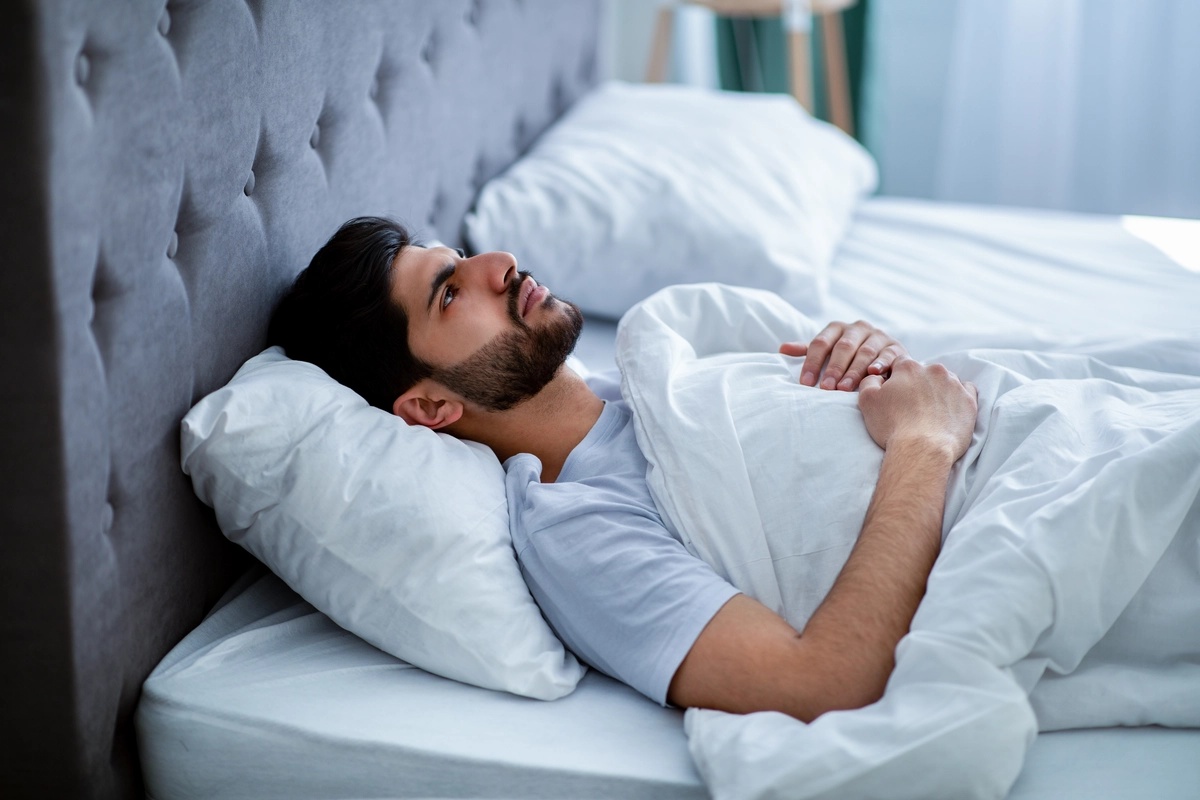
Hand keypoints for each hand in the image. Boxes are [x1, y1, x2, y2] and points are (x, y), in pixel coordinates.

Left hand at [779, 321, 907, 390]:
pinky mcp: (895, 347)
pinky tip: (873, 374)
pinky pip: (888, 355)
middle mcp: (858, 328)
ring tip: (844, 389)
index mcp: (838, 328)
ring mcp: (878, 336)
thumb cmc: (847, 356)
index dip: (812, 363)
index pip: (821, 343)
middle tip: (826, 388)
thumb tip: (782, 349)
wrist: (882, 354)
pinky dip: (880, 364)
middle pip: (843, 347)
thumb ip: (807, 351)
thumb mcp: (827, 351)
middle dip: (834, 369)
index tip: (805, 383)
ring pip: (864, 352)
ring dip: (854, 371)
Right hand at [857, 357, 977, 462]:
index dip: (896, 378)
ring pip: (945, 380)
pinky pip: (966, 390)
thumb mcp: (867, 400)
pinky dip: (958, 397)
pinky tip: (949, 409)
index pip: (901, 363)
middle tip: (912, 406)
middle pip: (924, 371)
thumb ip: (869, 380)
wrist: (923, 450)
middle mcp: (933, 370)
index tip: (895, 394)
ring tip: (930, 412)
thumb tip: (878, 376)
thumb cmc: (893, 426)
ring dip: (938, 390)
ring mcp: (954, 384)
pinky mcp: (969, 400)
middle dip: (918, 384)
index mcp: (909, 367)